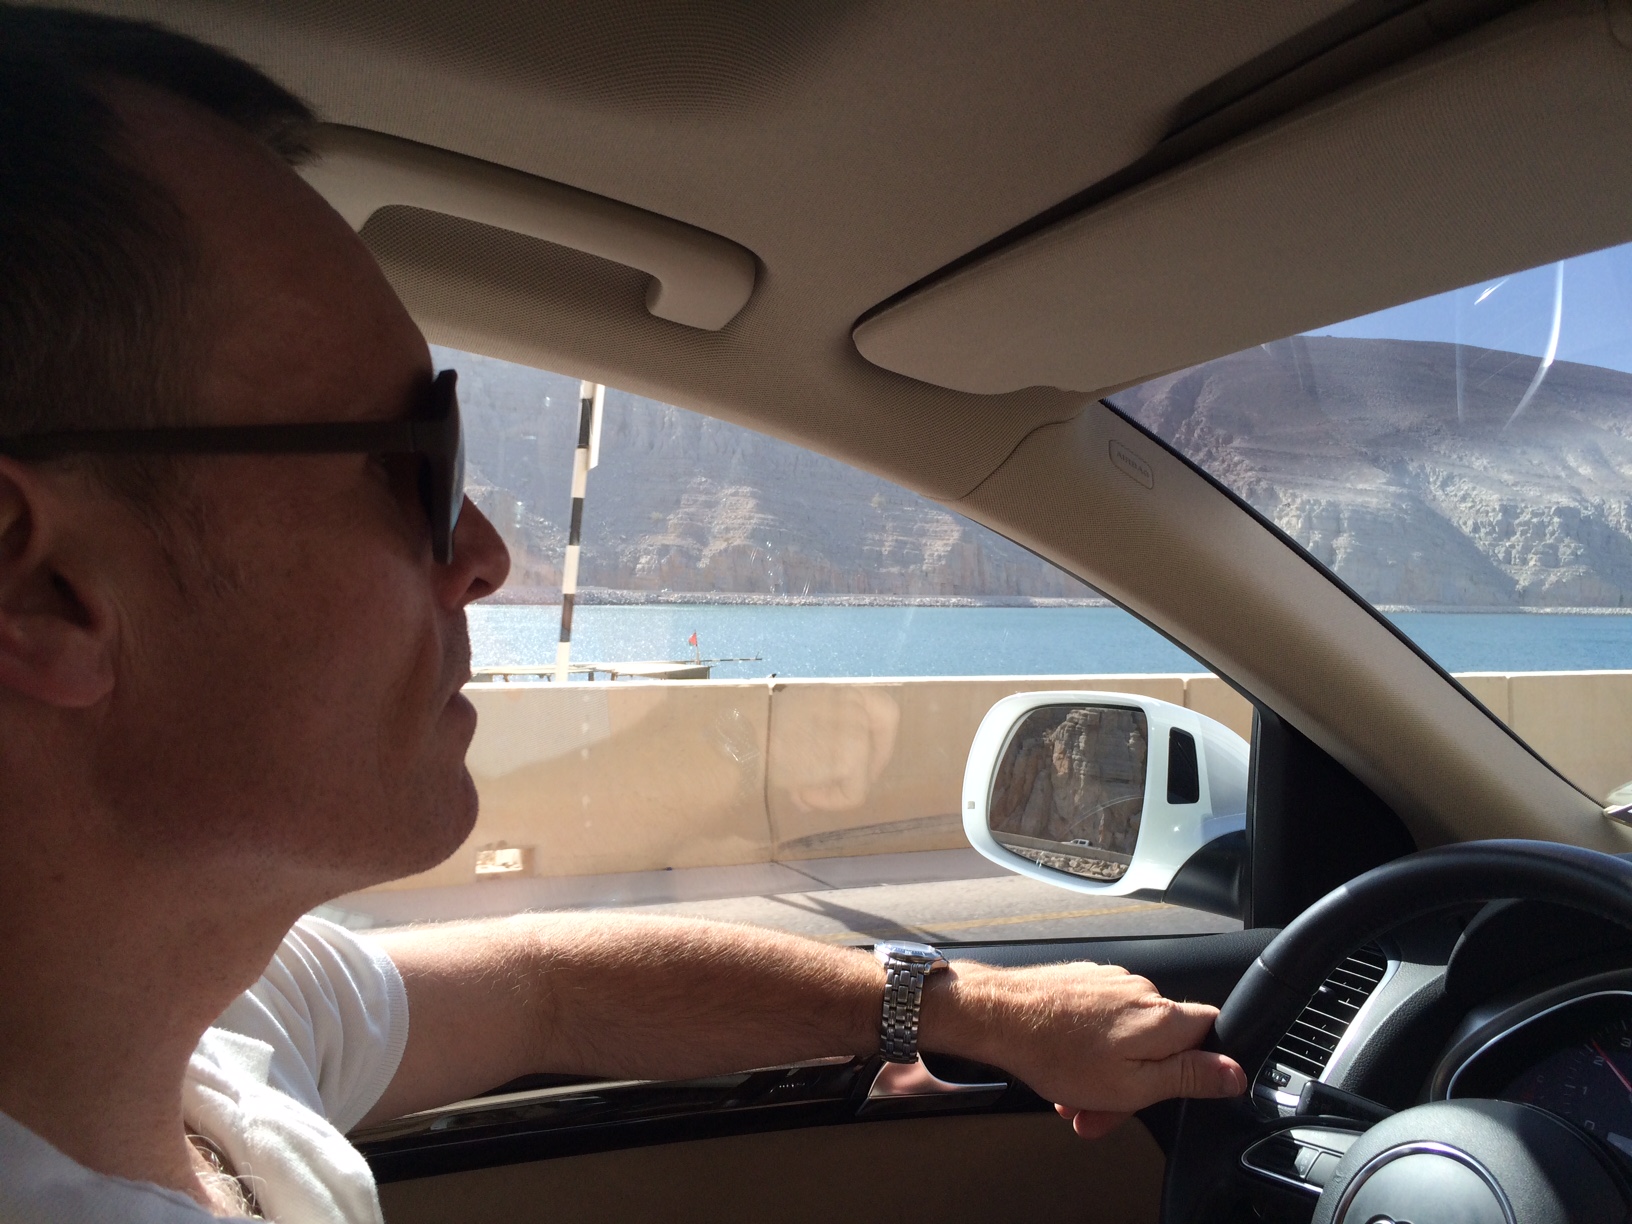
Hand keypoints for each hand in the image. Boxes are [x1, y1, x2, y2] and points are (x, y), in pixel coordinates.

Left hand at [921, 960, 1246, 1138]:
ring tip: (1071, 1096)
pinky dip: (1087, 1049)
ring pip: (1125, 1038)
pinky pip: (1099, 1022)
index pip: (1210, 1032)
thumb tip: (1234, 1073)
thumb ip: (1188, 1077)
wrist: (998, 1015)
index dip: (1200, 1066)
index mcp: (1162, 1018)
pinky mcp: (1083, 982)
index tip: (1176, 1088)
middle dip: (1133, 1085)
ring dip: (1104, 1072)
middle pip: (1161, 1044)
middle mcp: (1141, 991)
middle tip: (1100, 1111)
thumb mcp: (1132, 1085)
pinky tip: (1062, 1068)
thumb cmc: (1057, 1052)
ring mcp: (1109, 983)